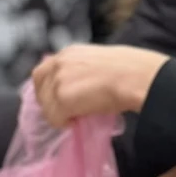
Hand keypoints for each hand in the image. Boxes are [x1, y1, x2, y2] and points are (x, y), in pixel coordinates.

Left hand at [32, 45, 168, 126]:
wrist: (136, 77)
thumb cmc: (128, 70)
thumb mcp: (96, 61)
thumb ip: (78, 70)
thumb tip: (74, 87)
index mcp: (67, 53)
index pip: (41, 73)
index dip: (47, 90)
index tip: (59, 100)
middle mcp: (58, 64)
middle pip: (39, 91)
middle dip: (50, 104)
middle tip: (69, 112)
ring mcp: (58, 81)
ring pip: (46, 108)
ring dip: (59, 115)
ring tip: (78, 115)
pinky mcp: (62, 99)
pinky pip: (54, 119)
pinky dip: (64, 124)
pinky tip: (79, 120)